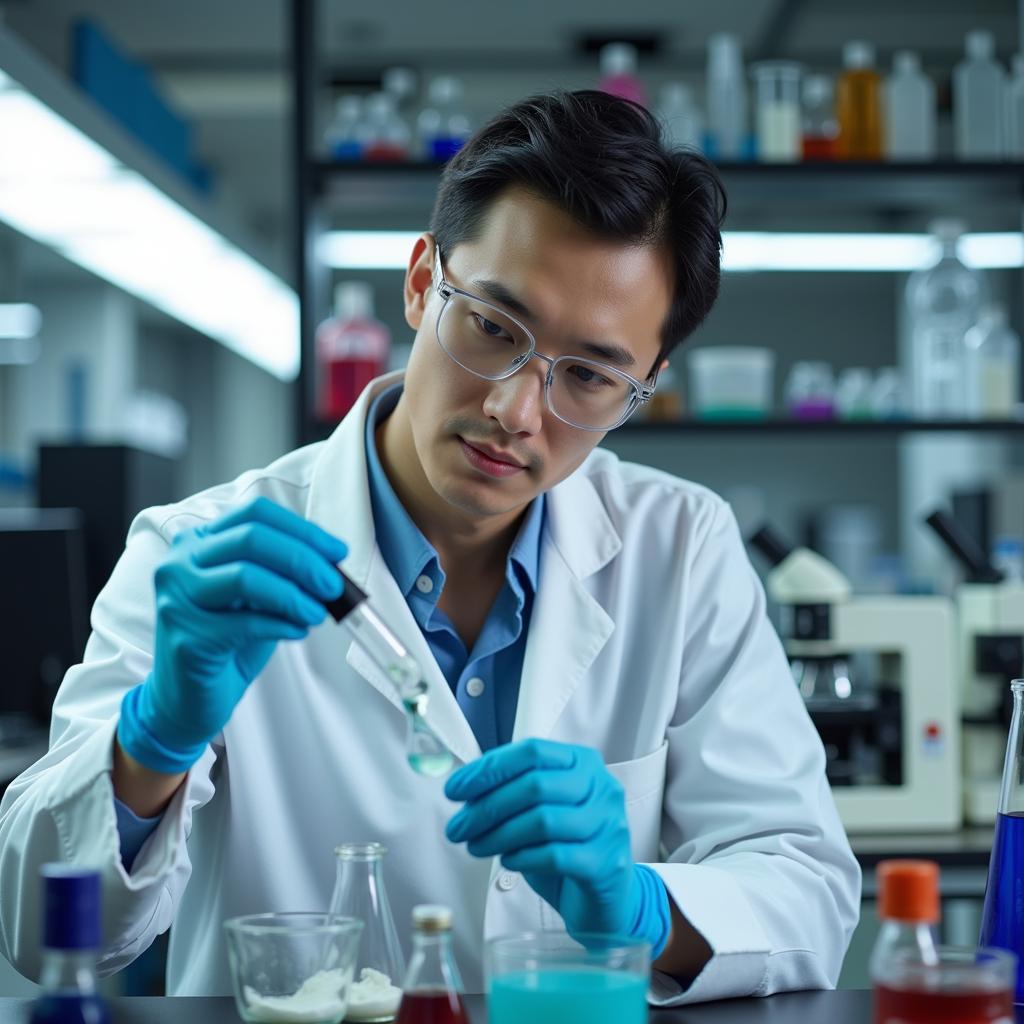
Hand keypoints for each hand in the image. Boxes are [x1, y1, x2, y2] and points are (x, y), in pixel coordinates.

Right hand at [117, 496, 346, 773]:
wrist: (189, 699)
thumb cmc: (227, 641)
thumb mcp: (258, 597)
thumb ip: (284, 573)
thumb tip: (332, 564)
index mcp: (199, 541)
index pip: (255, 514)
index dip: (302, 530)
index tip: (337, 552)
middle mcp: (180, 562)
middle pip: (251, 539)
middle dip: (302, 559)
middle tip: (333, 584)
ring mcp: (176, 598)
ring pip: (245, 577)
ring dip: (293, 594)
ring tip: (318, 612)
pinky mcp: (186, 637)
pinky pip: (245, 623)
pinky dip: (281, 625)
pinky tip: (298, 631)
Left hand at [444, 739, 669, 954]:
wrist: (608, 898)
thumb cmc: (568, 847)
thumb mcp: (543, 809)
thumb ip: (513, 791)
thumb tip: (463, 790)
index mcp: (583, 763)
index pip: (532, 751)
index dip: (490, 768)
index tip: (456, 789)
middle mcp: (602, 788)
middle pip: (535, 785)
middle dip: (487, 807)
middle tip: (457, 827)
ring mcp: (608, 825)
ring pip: (543, 821)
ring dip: (498, 834)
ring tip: (475, 846)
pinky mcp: (605, 864)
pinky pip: (554, 856)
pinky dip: (522, 858)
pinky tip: (507, 861)